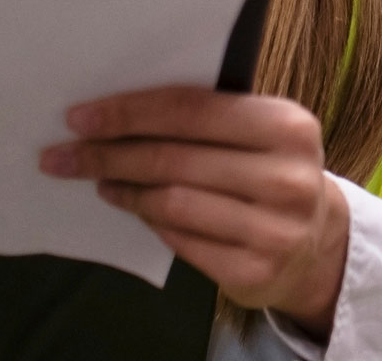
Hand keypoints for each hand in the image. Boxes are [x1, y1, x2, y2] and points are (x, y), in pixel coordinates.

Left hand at [43, 87, 349, 333]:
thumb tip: (114, 114)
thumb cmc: (270, 172)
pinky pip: (182, 241)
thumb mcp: (258, 133)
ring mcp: (274, 230)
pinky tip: (134, 208)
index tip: (79, 118)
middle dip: (110, 154)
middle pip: (174, 158)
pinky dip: (150, 222)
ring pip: (172, 203)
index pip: (190, 109)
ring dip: (125, 190)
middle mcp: (286, 178)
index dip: (129, 112)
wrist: (317, 242)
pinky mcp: (255, 271)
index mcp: (287, 126)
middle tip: (64, 155)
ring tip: (99, 181)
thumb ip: (205, 118)